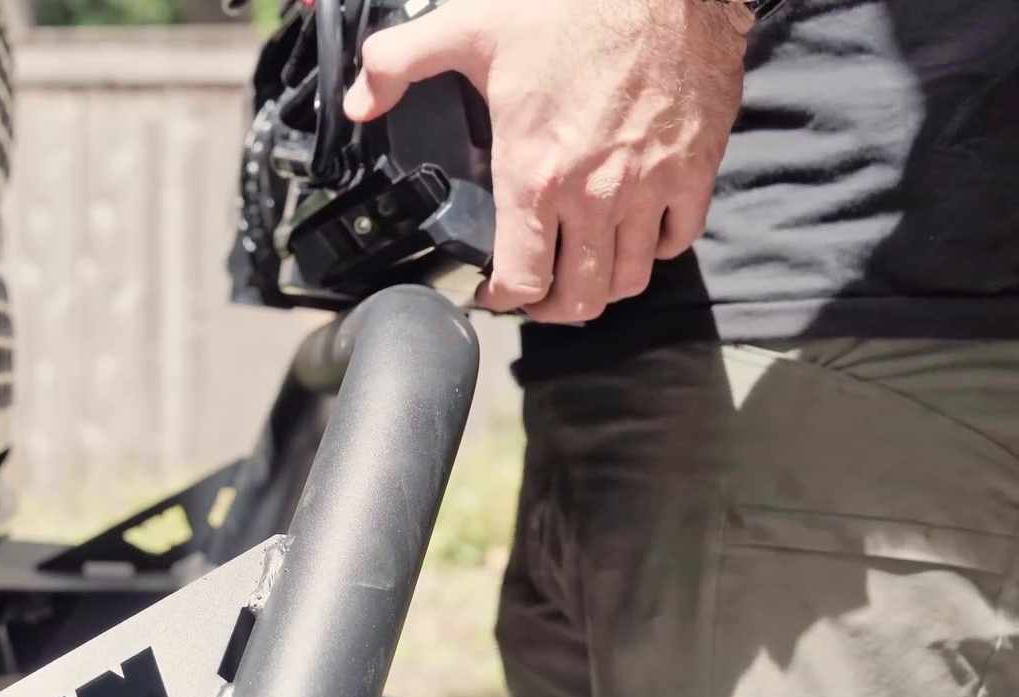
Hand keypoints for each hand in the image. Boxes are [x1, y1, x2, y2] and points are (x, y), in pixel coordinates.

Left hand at [343, 0, 748, 322]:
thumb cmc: (573, 4)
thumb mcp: (467, 26)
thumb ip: (398, 64)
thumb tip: (360, 101)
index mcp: (536, 174)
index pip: (523, 281)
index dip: (502, 299)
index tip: (492, 291)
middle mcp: (596, 195)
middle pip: (580, 298)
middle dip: (551, 308)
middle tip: (535, 293)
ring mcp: (651, 186)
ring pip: (630, 278)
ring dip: (603, 286)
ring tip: (581, 273)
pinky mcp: (695, 168)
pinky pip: (678, 238)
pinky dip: (655, 249)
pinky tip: (635, 233)